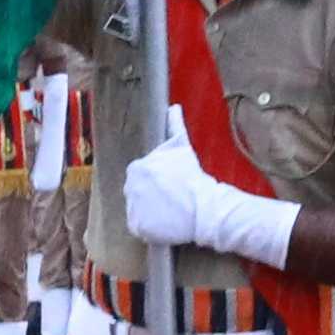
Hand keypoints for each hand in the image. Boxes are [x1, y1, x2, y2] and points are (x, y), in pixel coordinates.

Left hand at [119, 138, 292, 268]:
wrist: (205, 207)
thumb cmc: (194, 177)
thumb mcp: (182, 147)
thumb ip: (174, 125)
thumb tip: (173, 107)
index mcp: (136, 167)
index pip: (140, 176)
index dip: (156, 182)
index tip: (170, 186)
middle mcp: (129, 186)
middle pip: (137, 192)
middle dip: (151, 195)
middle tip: (171, 200)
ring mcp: (132, 207)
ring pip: (138, 209)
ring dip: (151, 211)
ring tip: (170, 212)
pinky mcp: (137, 227)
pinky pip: (139, 227)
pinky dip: (150, 227)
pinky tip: (165, 223)